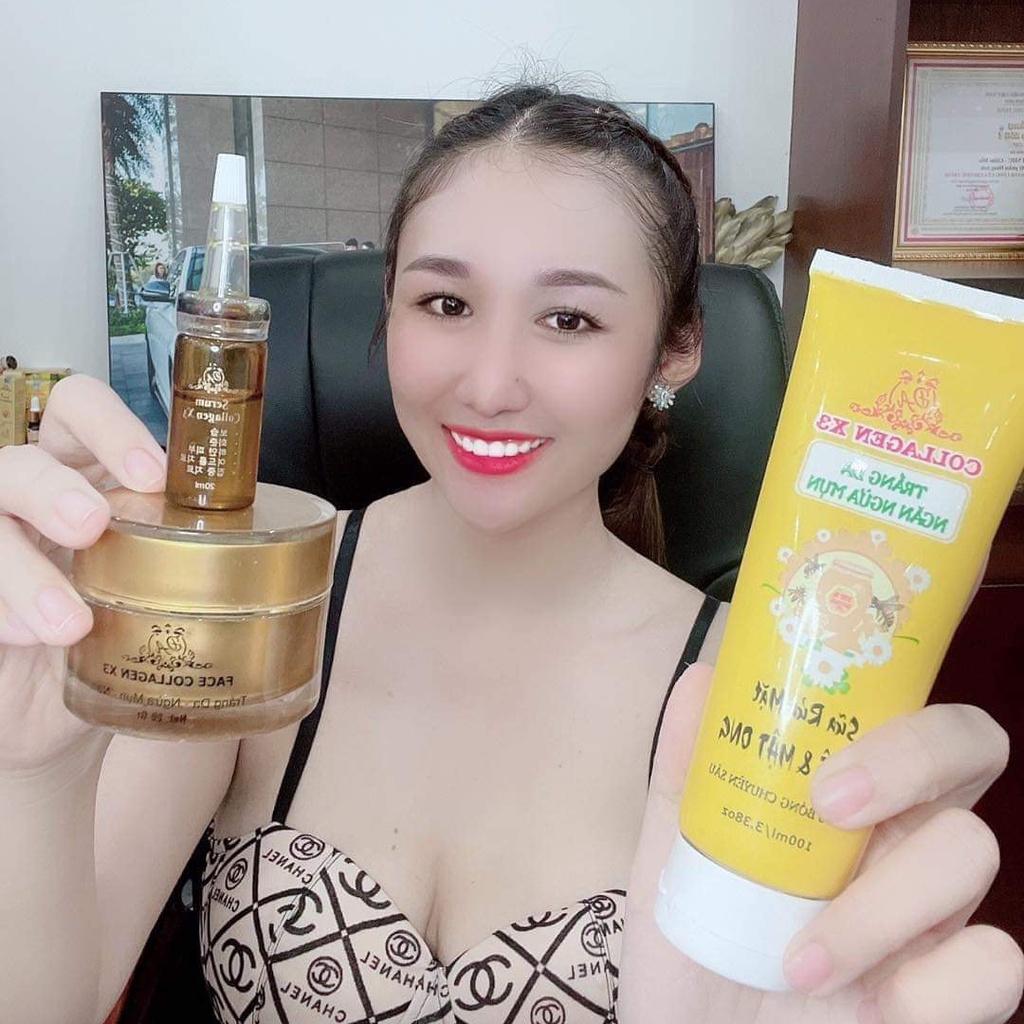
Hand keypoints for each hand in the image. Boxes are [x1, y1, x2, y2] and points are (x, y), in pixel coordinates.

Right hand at [0, 374, 166, 772]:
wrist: (56, 717)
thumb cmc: (117, 637)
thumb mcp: (163, 586)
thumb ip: (197, 553)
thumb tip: (281, 546)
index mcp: (79, 476)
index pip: (77, 410)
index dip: (109, 427)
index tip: (153, 472)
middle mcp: (28, 502)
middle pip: (20, 461)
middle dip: (54, 488)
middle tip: (92, 526)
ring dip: (25, 571)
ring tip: (69, 623)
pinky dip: (3, 610)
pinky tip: (31, 639)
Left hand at [618, 663, 1022, 1023]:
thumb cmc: (698, 949)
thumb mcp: (673, 857)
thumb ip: (687, 772)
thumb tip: (701, 678)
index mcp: (851, 800)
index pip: (913, 715)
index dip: (897, 709)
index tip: (820, 757)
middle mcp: (904, 844)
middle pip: (971, 749)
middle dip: (906, 760)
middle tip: (826, 807)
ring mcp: (935, 921)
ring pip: (973, 852)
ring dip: (879, 903)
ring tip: (796, 958)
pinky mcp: (952, 1000)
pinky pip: (996, 964)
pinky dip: (927, 986)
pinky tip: (862, 1007)